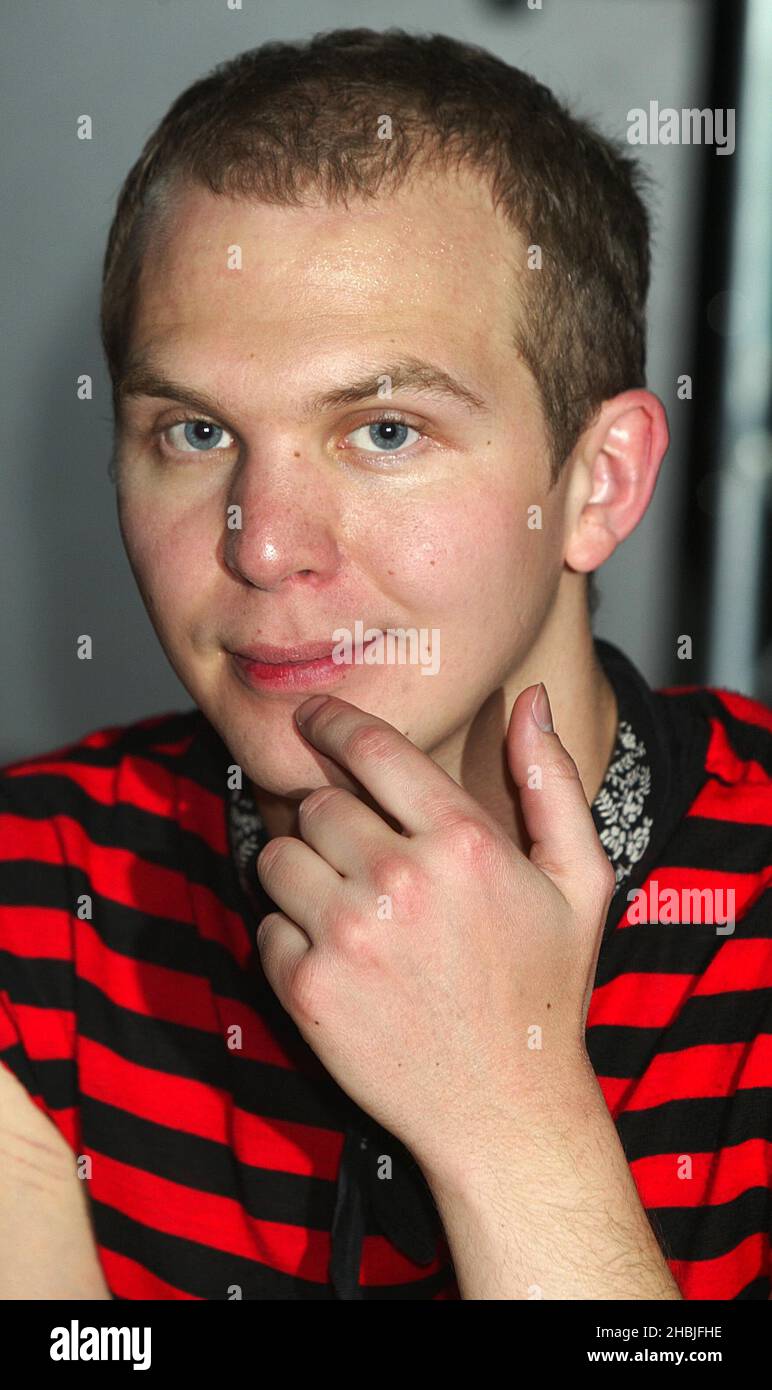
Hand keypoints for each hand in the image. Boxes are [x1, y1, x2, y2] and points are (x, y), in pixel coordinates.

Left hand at [255, 684, 615, 1180]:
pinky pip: (267, 924)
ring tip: (349, 905)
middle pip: (318, 803)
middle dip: (331, 818)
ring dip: (302, 870)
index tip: (312, 716)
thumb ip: (553, 783)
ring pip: (278, 856)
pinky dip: (291, 935)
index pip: (370, 747)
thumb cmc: (544, 988)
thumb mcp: (579, 881)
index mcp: (463, 842)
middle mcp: (399, 880)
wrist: (504, 1109)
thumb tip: (533, 700)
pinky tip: (341, 959)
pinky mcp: (306, 987)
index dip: (331, 721)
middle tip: (361, 854)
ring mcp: (347, 935)